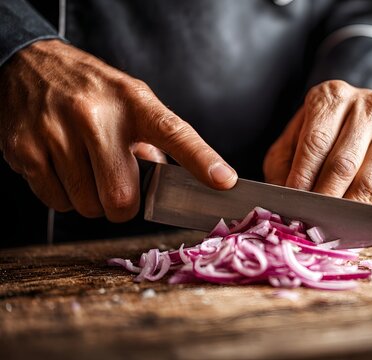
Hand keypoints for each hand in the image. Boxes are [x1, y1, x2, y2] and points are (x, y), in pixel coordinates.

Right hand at [0, 40, 236, 221]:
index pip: (175, 134)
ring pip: (88, 207)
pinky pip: (57, 203)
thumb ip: (155, 141)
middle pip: (122, 198)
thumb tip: (174, 184)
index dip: (202, 162)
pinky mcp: (25, 150)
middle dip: (124, 206)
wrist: (31, 66)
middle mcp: (95, 116)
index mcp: (134, 103)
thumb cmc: (93, 91)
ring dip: (92, 201)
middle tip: (117, 185)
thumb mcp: (132, 100)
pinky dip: (64, 197)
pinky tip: (63, 168)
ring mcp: (57, 133)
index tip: (224, 182)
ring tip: (86, 169)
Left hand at [264, 80, 371, 207]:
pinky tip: (351, 219)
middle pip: (344, 164)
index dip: (302, 177)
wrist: (357, 115)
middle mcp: (366, 107)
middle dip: (324, 197)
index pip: (316, 142)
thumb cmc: (318, 132)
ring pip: (369, 182)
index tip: (292, 200)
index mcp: (332, 97)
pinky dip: (368, 213)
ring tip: (329, 222)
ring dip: (346, 208)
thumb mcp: (292, 138)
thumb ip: (284, 165)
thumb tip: (284, 198)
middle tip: (309, 218)